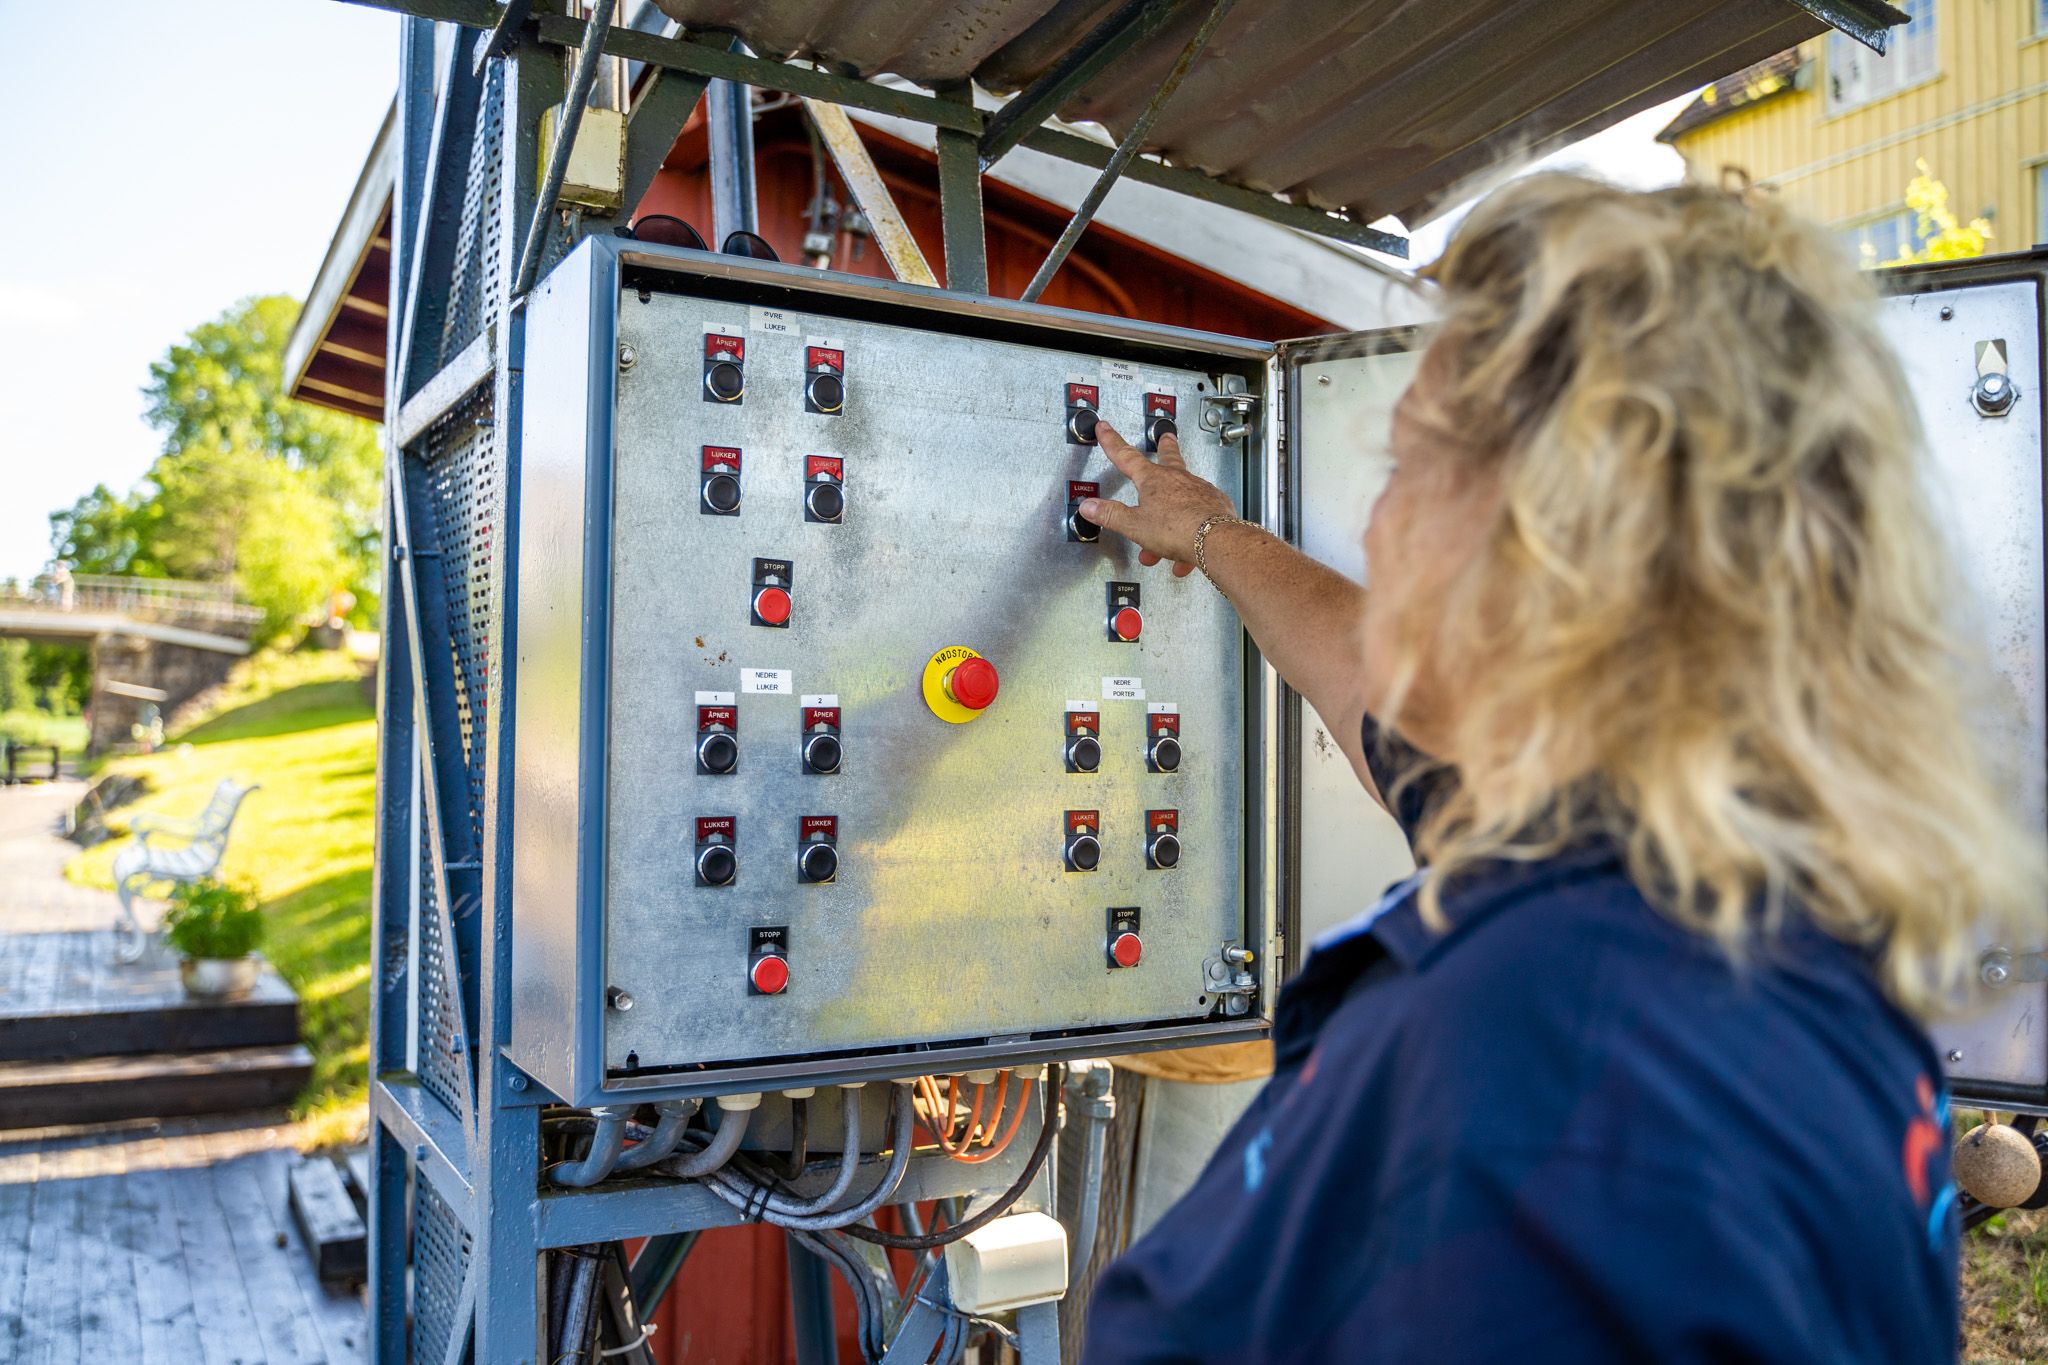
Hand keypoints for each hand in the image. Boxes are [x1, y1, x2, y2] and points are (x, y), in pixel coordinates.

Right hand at [1078, 422, 1237, 577]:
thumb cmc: (1177, 529)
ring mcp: (1200, 491)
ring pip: (1182, 497)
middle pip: (1169, 458)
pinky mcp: (1216, 507)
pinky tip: (1185, 554)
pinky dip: (1189, 534)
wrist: (1216, 541)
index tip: (1105, 429)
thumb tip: (1089, 506)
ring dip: (1171, 515)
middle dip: (1164, 447)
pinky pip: (1198, 518)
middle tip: (1166, 438)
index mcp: (1154, 480)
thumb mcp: (1134, 525)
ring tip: (1163, 542)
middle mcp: (1179, 479)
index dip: (1112, 442)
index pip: (1126, 456)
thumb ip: (1111, 515)